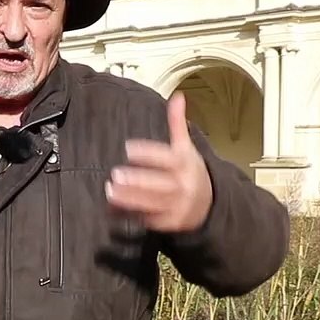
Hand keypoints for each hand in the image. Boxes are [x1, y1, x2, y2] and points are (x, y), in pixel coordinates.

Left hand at [105, 92, 212, 232]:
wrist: (209, 205)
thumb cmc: (190, 171)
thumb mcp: (186, 147)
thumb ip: (177, 124)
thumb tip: (178, 96)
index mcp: (186, 164)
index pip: (168, 158)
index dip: (148, 153)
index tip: (128, 148)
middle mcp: (184, 185)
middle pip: (161, 183)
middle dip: (138, 180)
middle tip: (116, 174)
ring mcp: (177, 206)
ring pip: (153, 203)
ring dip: (130, 198)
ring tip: (110, 191)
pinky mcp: (169, 222)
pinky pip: (148, 218)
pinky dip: (130, 214)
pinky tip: (113, 209)